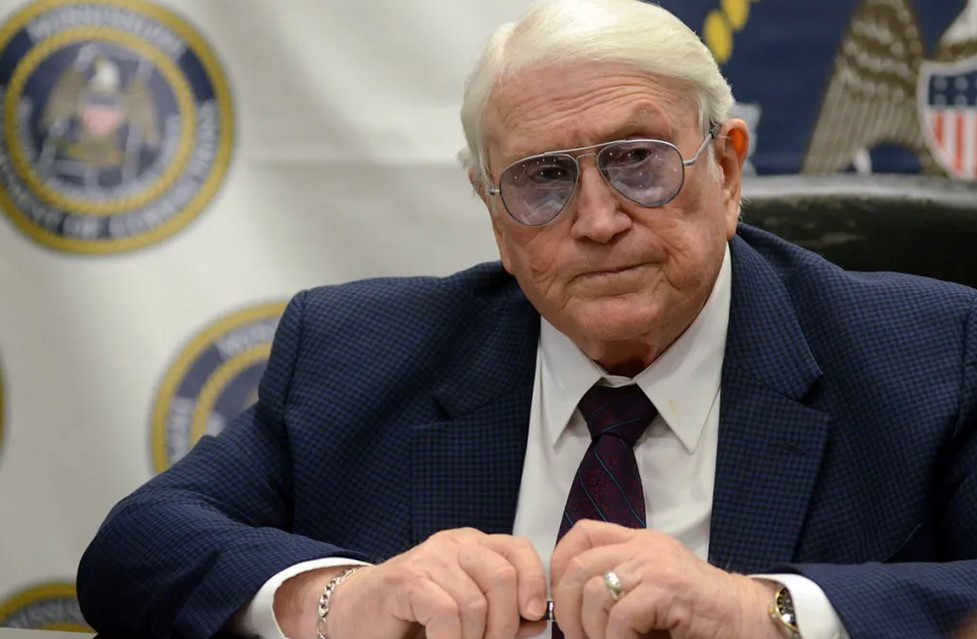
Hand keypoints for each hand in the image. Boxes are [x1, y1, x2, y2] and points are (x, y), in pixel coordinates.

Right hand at [325, 528, 547, 638]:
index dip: (534, 582)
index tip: (532, 615)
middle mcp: (453, 545)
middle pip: (503, 578)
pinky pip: (446, 614)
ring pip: (476, 603)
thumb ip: (504, 616)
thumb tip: (538, 620)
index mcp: (473, 546)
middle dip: (503, 625)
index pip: (519, 550)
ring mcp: (428, 558)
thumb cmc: (412, 616)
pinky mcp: (405, 580)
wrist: (354, 616)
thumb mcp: (467, 616)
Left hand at [550, 520, 779, 638]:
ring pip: (596, 592)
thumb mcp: (651, 589)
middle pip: (579, 565)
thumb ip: (618, 586)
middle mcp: (644, 546)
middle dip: (568, 608)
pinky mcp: (669, 589)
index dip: (559, 565)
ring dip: (591, 631)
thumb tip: (568, 610)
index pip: (583, 533)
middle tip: (578, 637)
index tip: (561, 600)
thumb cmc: (696, 614)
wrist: (747, 618)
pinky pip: (622, 616)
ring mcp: (657, 565)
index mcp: (637, 541)